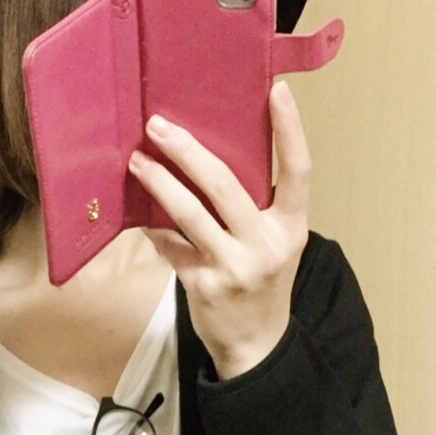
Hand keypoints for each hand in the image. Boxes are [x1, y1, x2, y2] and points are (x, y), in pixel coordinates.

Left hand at [130, 80, 310, 379]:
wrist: (255, 344)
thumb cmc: (261, 281)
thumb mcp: (274, 242)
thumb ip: (257, 205)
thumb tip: (213, 155)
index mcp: (291, 227)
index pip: (298, 170)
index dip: (290, 130)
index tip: (277, 91)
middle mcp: (266, 244)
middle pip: (226, 186)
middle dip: (188, 151)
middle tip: (159, 125)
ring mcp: (234, 266)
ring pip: (190, 214)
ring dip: (159, 183)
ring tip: (137, 160)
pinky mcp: (203, 285)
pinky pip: (170, 246)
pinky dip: (153, 229)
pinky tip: (137, 212)